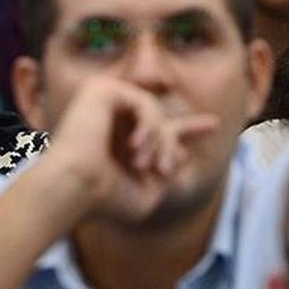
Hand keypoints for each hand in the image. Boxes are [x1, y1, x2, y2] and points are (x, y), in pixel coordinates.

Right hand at [43, 76, 219, 222]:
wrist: (74, 188)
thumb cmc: (104, 199)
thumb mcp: (147, 192)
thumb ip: (165, 172)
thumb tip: (180, 152)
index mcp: (118, 141)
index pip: (158, 128)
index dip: (188, 128)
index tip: (214, 125)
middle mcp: (109, 119)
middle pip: (159, 116)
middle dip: (176, 139)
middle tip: (168, 168)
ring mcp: (102, 101)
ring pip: (154, 112)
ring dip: (160, 141)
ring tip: (148, 166)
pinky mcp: (99, 89)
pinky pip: (144, 101)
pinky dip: (148, 125)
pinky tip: (136, 147)